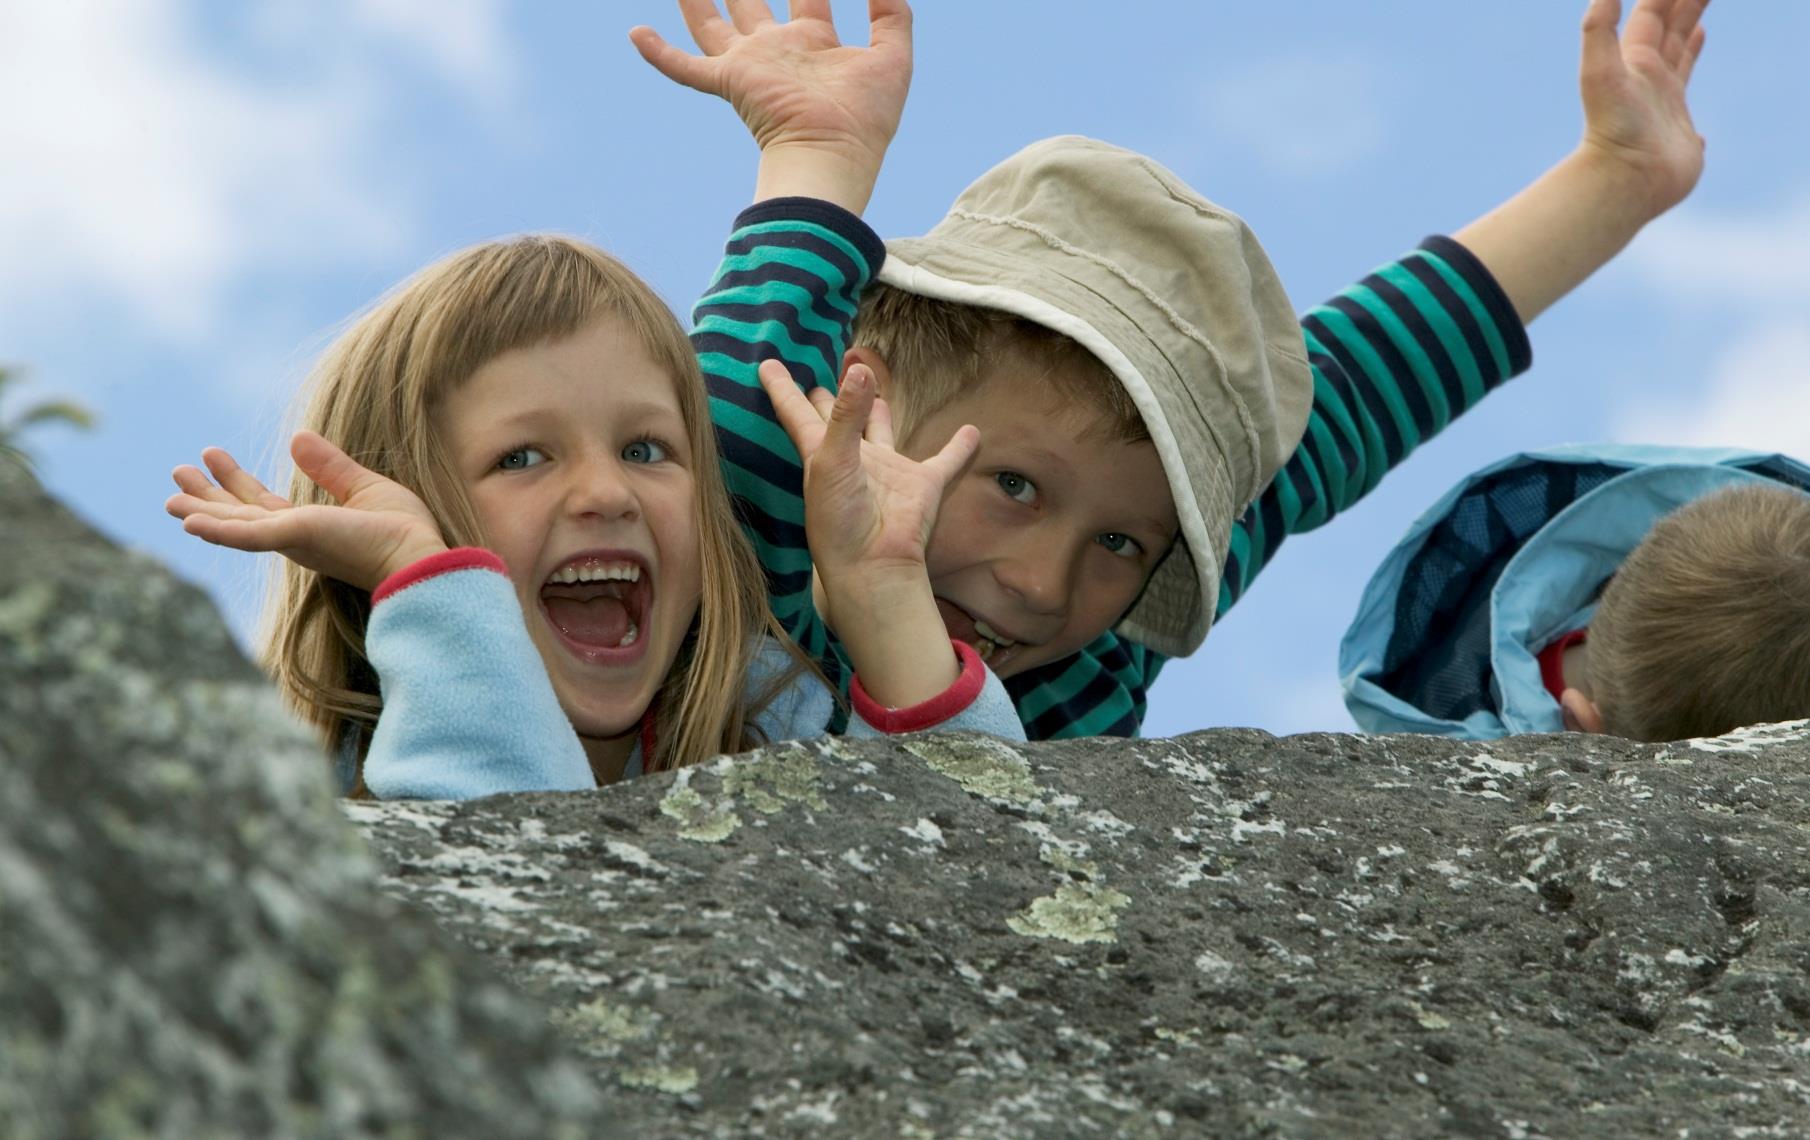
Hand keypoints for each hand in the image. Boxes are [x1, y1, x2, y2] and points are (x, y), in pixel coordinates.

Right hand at [165, 430, 448, 591]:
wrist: (417, 556)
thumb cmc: (402, 532)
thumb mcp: (363, 488)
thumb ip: (329, 468)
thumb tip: (297, 438)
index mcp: (309, 526)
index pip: (262, 504)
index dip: (236, 482)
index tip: (211, 457)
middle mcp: (293, 537)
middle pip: (239, 514)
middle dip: (208, 495)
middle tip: (177, 472)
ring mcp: (290, 540)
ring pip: (233, 526)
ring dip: (201, 512)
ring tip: (169, 497)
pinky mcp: (293, 538)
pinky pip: (246, 536)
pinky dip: (217, 531)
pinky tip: (189, 523)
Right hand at [630, 0, 912, 211]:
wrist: (834, 155)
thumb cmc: (866, 119)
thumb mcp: (892, 56)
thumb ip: (892, 14)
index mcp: (813, 44)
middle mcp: (777, 51)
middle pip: (750, 5)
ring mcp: (750, 66)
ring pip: (712, 24)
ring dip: (697, 4)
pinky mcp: (731, 81)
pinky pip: (686, 68)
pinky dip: (660, 54)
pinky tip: (636, 34)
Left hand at [758, 359, 973, 603]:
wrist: (873, 567)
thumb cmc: (839, 521)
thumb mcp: (833, 462)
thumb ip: (846, 417)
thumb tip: (860, 371)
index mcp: (820, 453)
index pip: (795, 411)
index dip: (780, 388)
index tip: (766, 363)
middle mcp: (851, 458)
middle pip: (838, 418)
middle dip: (832, 397)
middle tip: (828, 374)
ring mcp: (886, 471)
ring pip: (881, 431)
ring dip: (878, 411)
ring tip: (876, 387)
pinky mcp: (921, 485)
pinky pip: (946, 461)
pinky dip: (960, 448)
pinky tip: (973, 432)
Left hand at [1577, 0, 1707, 217]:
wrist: (1621, 180)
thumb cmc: (1612, 128)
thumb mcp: (1600, 73)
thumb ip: (1599, 30)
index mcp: (1636, 64)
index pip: (1652, 17)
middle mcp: (1650, 84)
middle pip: (1670, 35)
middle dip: (1685, 8)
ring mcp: (1666, 110)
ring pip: (1680, 68)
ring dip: (1689, 45)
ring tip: (1700, 27)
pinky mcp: (1681, 139)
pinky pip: (1690, 117)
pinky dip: (1691, 114)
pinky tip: (1694, 108)